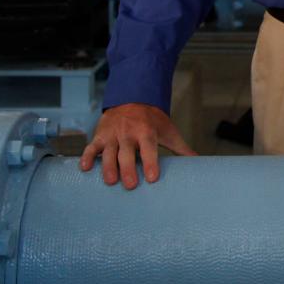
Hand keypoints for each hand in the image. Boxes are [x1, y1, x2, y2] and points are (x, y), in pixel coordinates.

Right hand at [79, 103, 196, 188]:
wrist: (132, 98)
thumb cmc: (153, 121)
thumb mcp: (168, 131)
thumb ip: (181, 148)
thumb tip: (199, 162)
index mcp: (147, 132)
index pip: (149, 148)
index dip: (150, 162)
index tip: (152, 178)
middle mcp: (128, 133)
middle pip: (127, 153)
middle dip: (128, 169)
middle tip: (130, 186)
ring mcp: (113, 134)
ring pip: (108, 151)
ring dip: (107, 166)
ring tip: (110, 182)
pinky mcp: (100, 135)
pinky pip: (91, 146)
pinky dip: (87, 156)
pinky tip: (84, 168)